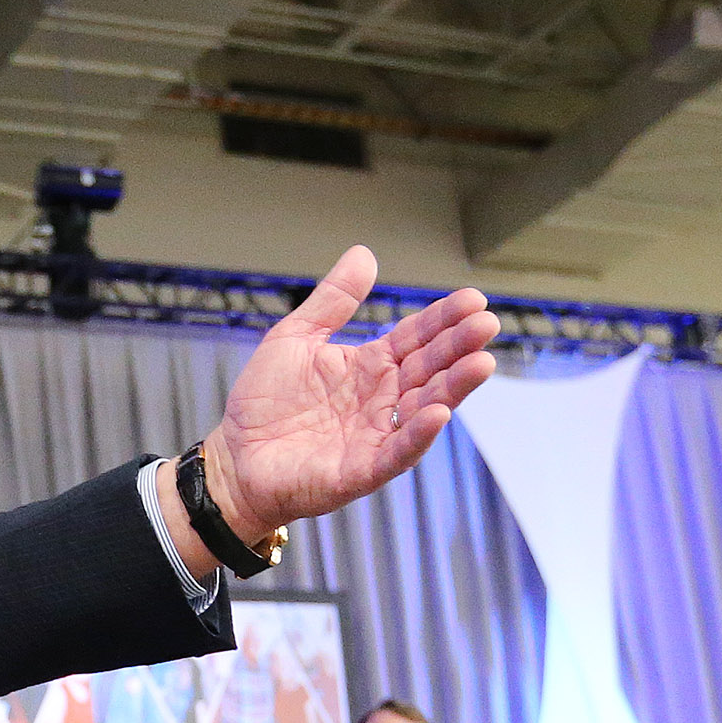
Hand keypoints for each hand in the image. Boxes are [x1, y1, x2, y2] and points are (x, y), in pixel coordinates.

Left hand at [193, 247, 498, 544]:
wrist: (235, 458)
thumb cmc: (263, 403)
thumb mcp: (295, 338)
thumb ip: (332, 301)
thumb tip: (364, 253)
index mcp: (370, 366)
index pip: (416, 338)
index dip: (443, 320)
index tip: (473, 299)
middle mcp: (382, 399)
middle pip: (430, 369)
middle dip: (459, 347)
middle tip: (486, 323)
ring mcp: (376, 435)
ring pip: (425, 408)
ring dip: (454, 387)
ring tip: (481, 362)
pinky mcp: (361, 470)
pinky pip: (396, 453)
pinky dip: (417, 435)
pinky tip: (438, 414)